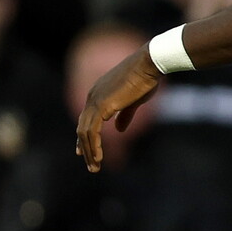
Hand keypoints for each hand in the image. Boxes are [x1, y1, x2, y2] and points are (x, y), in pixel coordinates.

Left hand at [75, 46, 161, 172]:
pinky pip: (92, 131)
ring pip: (84, 133)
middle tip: (92, 164)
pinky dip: (93, 145)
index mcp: (98, 93)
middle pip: (82, 128)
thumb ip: (124, 115)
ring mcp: (94, 101)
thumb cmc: (145, 78)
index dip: (84, 137)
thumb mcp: (134, 100)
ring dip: (89, 151)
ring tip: (95, 166)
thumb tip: (119, 130)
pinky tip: (99, 156)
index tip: (82, 151)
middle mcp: (92, 97)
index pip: (86, 119)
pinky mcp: (101, 106)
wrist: (149, 64)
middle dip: (85, 148)